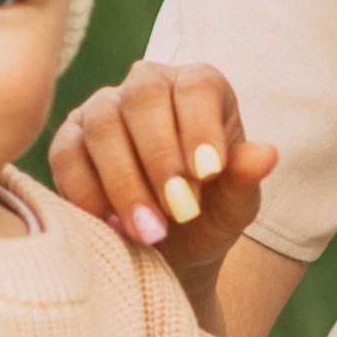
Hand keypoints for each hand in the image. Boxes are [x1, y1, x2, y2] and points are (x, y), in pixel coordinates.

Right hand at [50, 61, 280, 280]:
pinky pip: (68, 155)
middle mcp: (148, 86)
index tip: (208, 174)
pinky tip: (113, 227)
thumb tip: (267, 155)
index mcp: (199, 87)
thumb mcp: (234, 206)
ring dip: (126, 182)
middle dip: (160, 157)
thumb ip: (245, 179)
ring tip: (150, 231)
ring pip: (103, 125)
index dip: (200, 127)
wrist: (166, 251)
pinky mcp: (69, 141)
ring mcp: (103, 109)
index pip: (197, 87)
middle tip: (178, 211)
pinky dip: (88, 193)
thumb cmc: (207, 217)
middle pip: (144, 96)